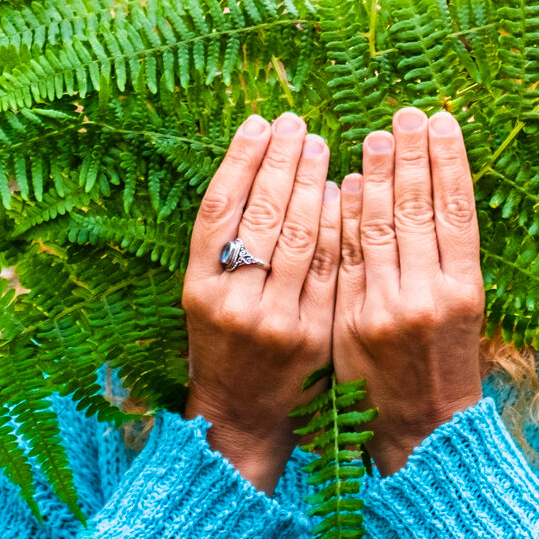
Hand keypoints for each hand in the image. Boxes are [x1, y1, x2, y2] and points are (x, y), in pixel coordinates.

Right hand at [182, 112, 341, 491]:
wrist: (242, 414)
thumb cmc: (223, 344)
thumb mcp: (205, 296)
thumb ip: (223, 244)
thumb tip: (257, 166)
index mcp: (196, 286)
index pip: (218, 208)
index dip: (239, 160)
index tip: (258, 124)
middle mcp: (230, 301)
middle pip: (258, 215)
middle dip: (279, 162)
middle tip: (296, 124)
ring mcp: (273, 319)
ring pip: (295, 236)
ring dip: (310, 184)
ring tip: (318, 145)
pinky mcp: (311, 333)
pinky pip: (326, 267)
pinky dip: (334, 226)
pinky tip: (341, 192)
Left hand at [335, 107, 486, 472]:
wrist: (422, 427)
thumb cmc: (445, 362)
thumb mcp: (463, 310)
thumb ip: (445, 257)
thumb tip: (427, 190)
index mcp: (466, 289)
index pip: (457, 210)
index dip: (448, 161)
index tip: (441, 121)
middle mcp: (430, 295)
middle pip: (419, 210)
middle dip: (411, 157)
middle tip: (404, 114)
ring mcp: (388, 308)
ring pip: (380, 228)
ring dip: (378, 177)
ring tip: (374, 136)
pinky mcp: (353, 321)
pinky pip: (347, 258)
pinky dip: (348, 218)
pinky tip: (349, 185)